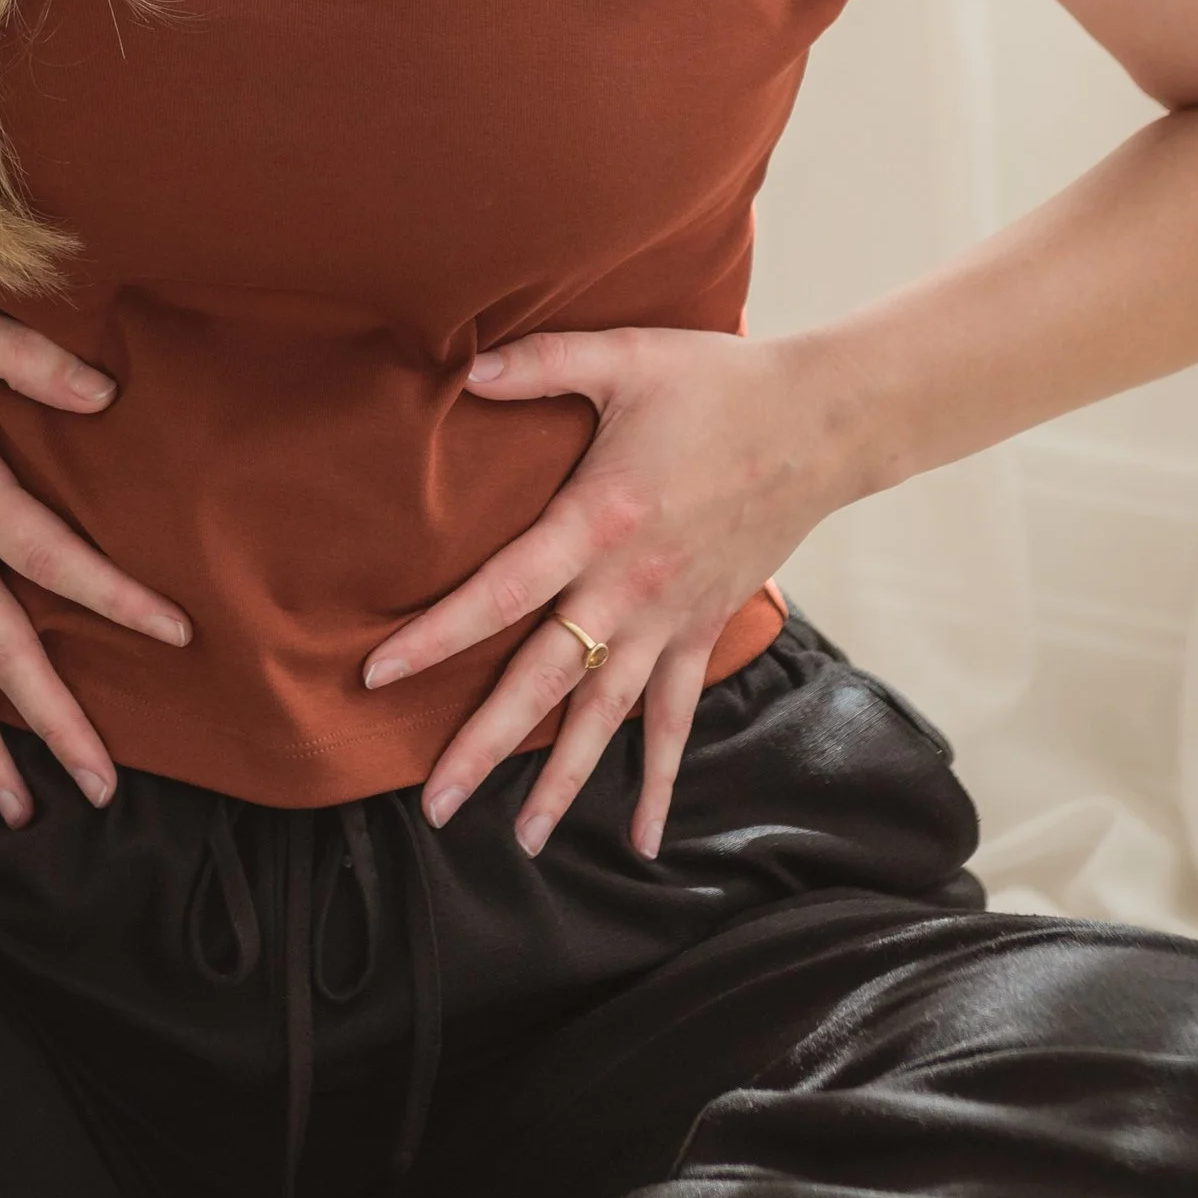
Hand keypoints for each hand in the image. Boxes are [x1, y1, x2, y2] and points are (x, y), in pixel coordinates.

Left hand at [363, 324, 842, 858]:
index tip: (375, 674)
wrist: (822, 421)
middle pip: (543, 680)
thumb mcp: (625, 356)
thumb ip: (541, 363)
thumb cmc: (717, 382)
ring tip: (523, 841)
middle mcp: (630, 587)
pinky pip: (678, 718)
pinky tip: (646, 838)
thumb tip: (464, 368)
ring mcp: (671, 619)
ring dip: (564, 782)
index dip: (437, 636)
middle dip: (485, 745)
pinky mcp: (705, 630)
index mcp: (598, 522)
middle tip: (436, 805)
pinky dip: (662, 779)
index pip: (500, 592)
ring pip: (606, 716)